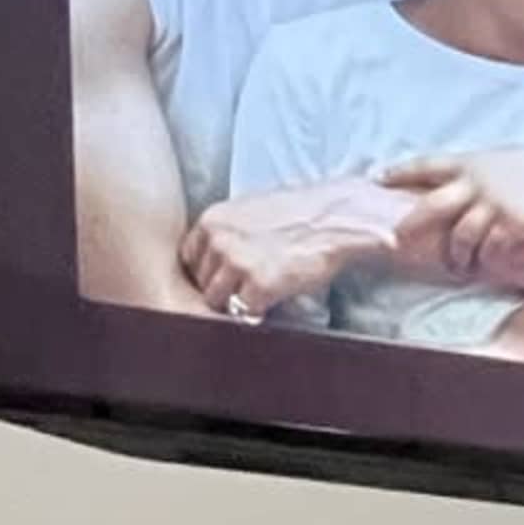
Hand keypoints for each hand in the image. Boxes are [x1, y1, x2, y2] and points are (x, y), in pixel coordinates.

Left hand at [178, 178, 409, 315]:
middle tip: (243, 292)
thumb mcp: (249, 210)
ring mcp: (236, 264)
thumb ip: (226, 231)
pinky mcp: (259, 286)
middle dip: (220, 289)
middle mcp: (218, 240)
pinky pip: (243, 313)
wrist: (335, 218)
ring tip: (255, 301)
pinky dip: (255, 314)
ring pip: (216, 301)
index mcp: (213, 220)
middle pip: (201, 281)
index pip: (189, 258)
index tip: (223, 279)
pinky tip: (269, 305)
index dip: (206, 272)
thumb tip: (216, 256)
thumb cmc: (299, 213)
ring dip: (234, 305)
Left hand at [376, 147, 523, 290]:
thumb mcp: (499, 161)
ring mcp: (492, 206)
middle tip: (397, 240)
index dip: (400, 172)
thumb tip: (462, 188)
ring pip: (461, 237)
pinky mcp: (510, 226)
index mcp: (470, 162)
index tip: (378, 178)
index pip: (427, 165)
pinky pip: (491, 251)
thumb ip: (477, 175)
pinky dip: (489, 261)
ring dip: (457, 257)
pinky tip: (488, 266)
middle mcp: (475, 183)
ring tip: (457, 267)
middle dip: (411, 224)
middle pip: (432, 206)